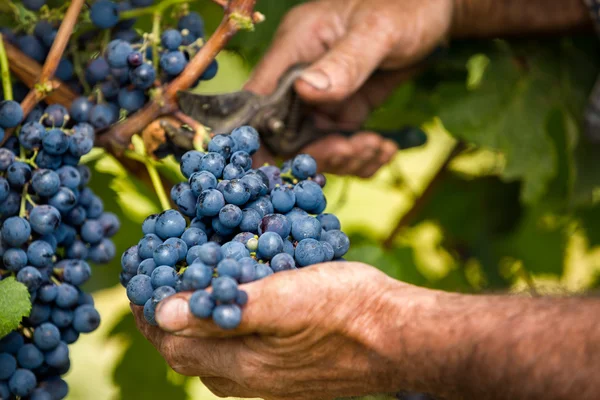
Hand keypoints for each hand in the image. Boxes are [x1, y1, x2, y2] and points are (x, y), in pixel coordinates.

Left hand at [131, 262, 427, 399]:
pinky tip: (240, 316)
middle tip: (161, 287)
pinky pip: (243, 361)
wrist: (400, 337)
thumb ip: (225, 308)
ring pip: (215, 360)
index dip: (149, 314)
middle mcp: (252, 381)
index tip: (139, 283)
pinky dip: (226, 336)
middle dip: (168, 323)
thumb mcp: (285, 296)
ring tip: (193, 298)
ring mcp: (272, 383)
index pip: (173, 343)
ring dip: (196, 330)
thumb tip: (163, 314)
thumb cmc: (348, 308)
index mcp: (243, 363)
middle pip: (190, 355)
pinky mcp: (291, 378)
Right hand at [246, 0, 453, 176]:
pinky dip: (361, 157)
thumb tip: (305, 90)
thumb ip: (344, 62)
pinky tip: (384, 148)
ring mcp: (322, 97)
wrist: (434, 12)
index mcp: (295, 46)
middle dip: (319, 151)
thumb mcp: (377, 30)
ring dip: (346, 158)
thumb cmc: (406, 6)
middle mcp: (301, 75)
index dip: (262, 134)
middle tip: (354, 151)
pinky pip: (341, 145)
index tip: (284, 163)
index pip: (259, 96)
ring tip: (378, 148)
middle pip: (287, 132)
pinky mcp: (344, 110)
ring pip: (316, 146)